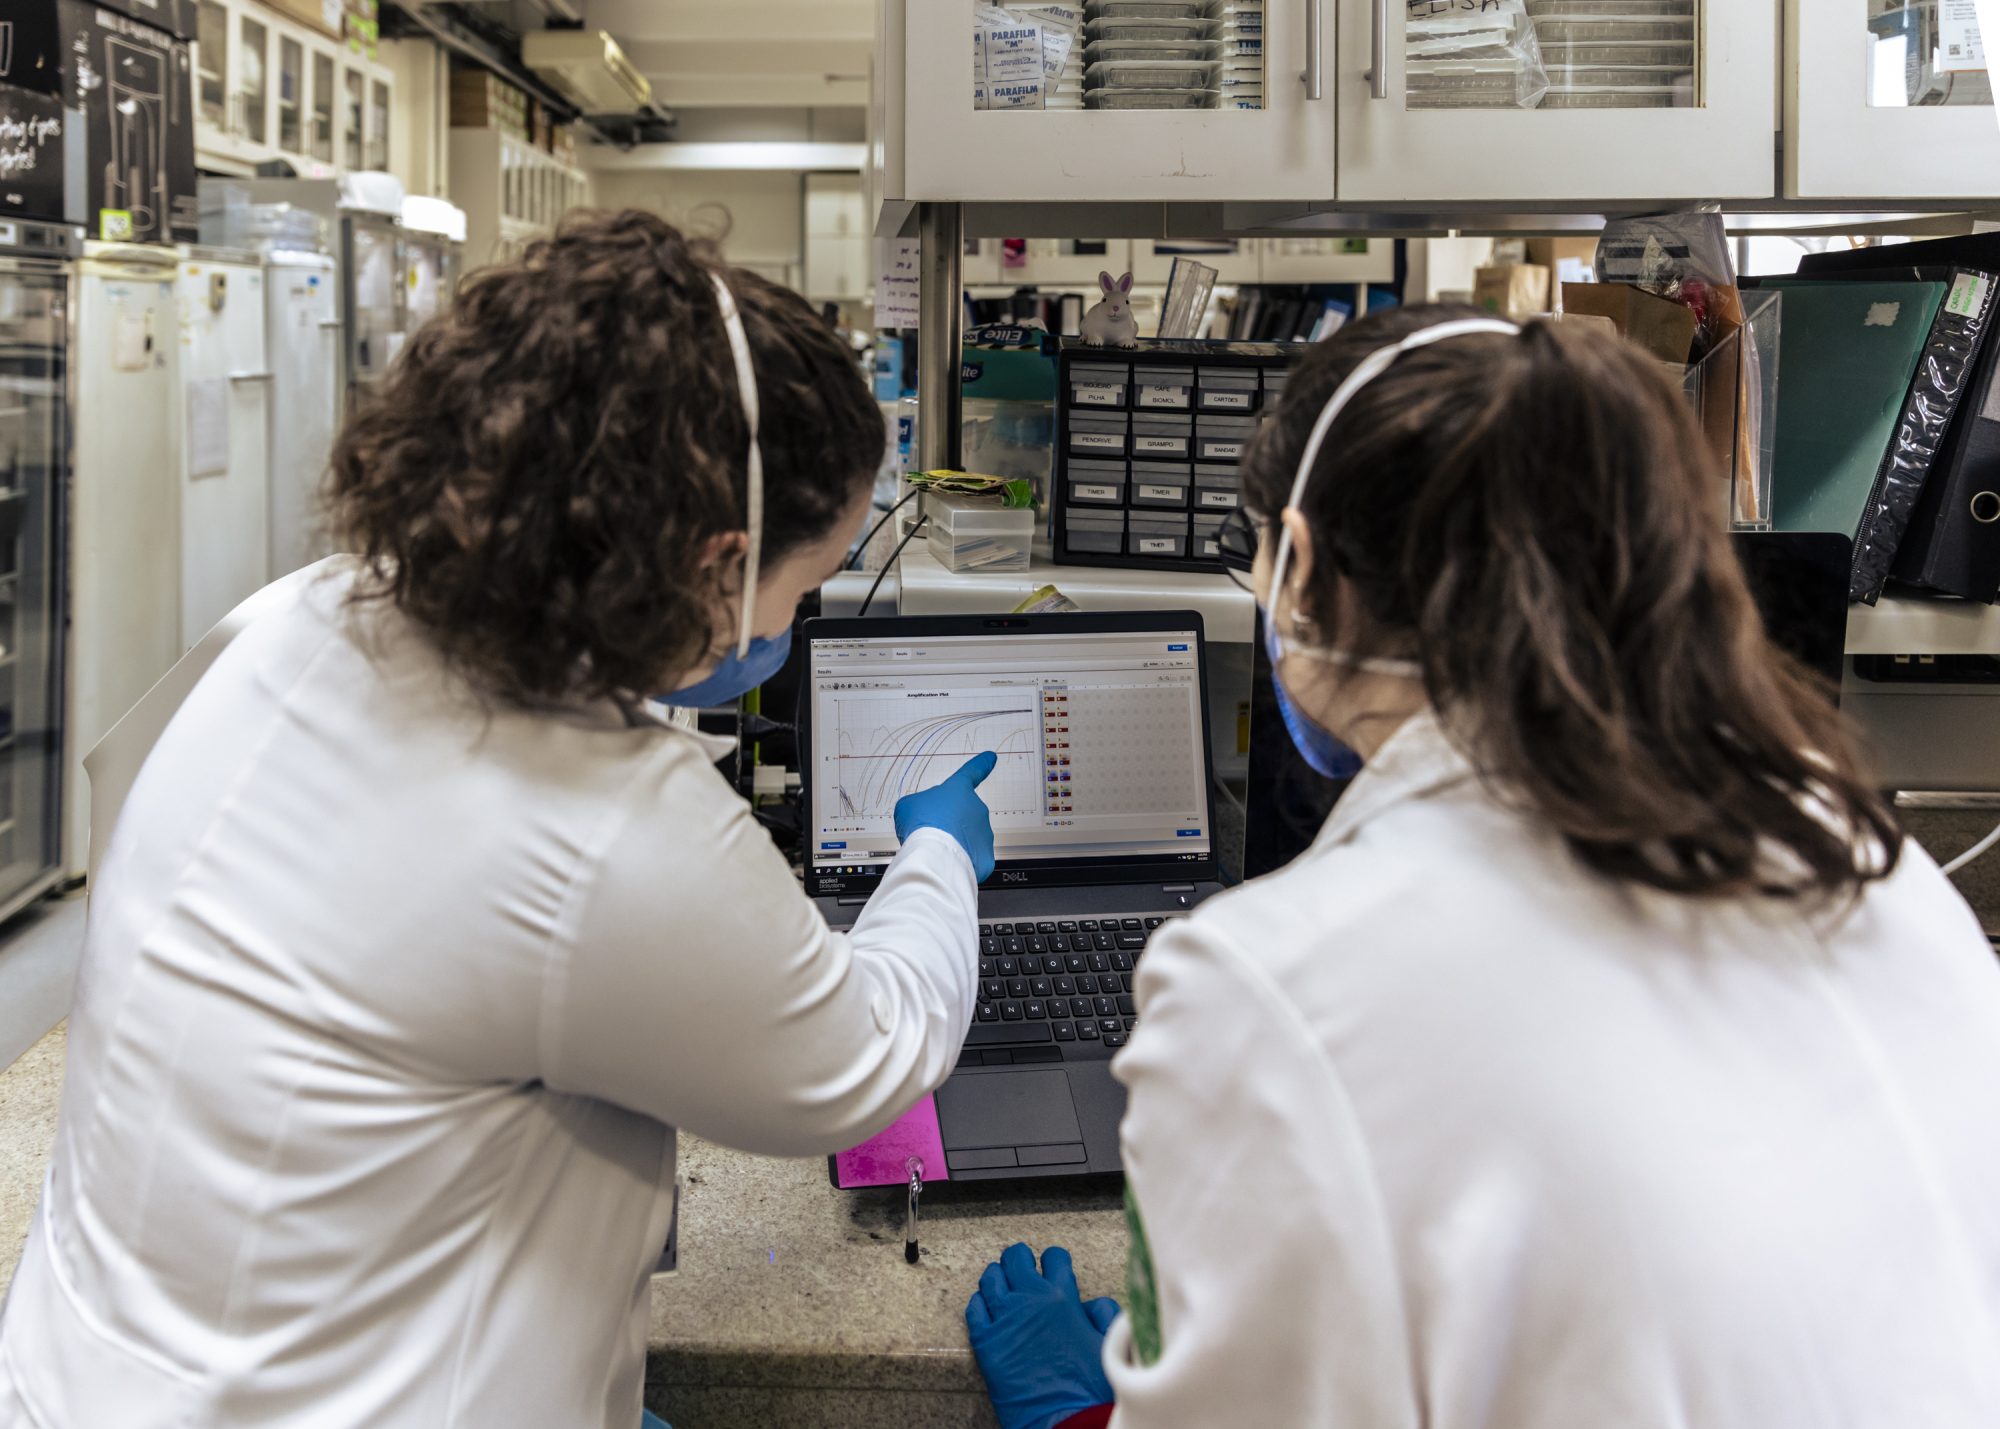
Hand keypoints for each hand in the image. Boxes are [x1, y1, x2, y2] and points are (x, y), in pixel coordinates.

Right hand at [894, 751, 998, 880]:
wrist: (933, 854)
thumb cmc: (921, 824)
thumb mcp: (909, 804)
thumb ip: (921, 805)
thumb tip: (925, 816)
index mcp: (959, 790)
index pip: (971, 772)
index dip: (981, 764)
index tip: (990, 757)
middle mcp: (977, 809)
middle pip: (962, 815)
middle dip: (949, 824)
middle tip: (931, 832)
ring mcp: (984, 833)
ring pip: (967, 839)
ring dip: (953, 843)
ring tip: (937, 849)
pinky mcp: (986, 856)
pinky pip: (971, 858)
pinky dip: (959, 862)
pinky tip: (946, 862)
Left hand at [965, 1243, 1119, 1428]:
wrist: (1066, 1419)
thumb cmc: (1089, 1387)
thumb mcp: (1106, 1341)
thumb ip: (1100, 1313)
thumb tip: (1089, 1303)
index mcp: (1063, 1297)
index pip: (1053, 1257)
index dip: (1053, 1259)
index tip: (1052, 1263)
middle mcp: (1031, 1301)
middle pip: (1015, 1258)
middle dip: (1020, 1259)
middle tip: (1022, 1265)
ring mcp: (1004, 1319)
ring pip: (991, 1279)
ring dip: (997, 1276)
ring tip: (1000, 1280)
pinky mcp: (986, 1342)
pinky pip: (974, 1309)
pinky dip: (978, 1302)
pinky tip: (985, 1305)